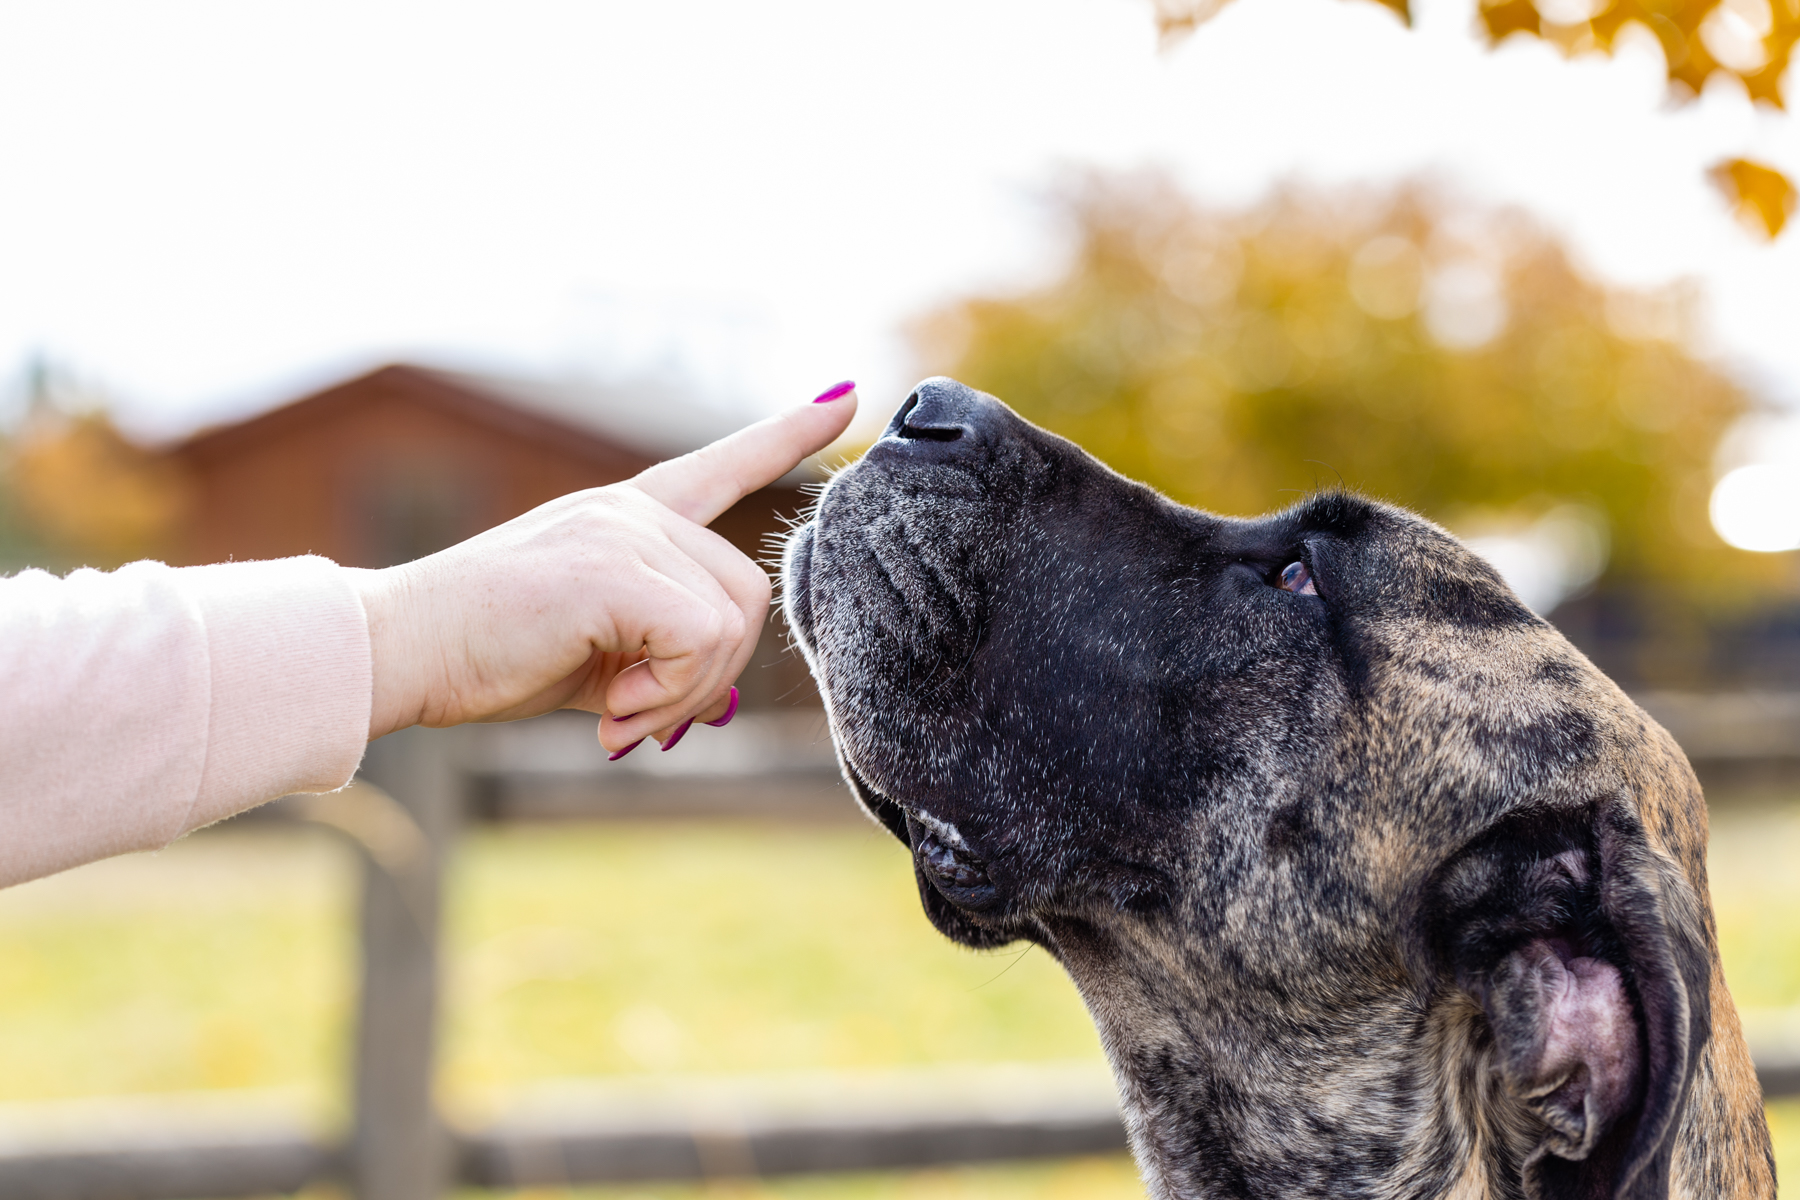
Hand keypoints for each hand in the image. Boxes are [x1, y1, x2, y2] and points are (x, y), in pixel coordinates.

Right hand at [346, 386, 857, 748]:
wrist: (404, 652)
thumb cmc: (490, 654)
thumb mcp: (596, 651)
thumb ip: (660, 651)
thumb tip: (722, 697)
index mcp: (629, 517)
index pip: (722, 465)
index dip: (787, 437)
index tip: (846, 398)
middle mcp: (633, 511)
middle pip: (749, 592)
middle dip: (712, 675)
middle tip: (644, 717)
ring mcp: (623, 530)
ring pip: (731, 622)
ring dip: (687, 692)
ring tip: (622, 716)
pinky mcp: (610, 566)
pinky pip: (699, 639)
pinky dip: (670, 692)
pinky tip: (616, 714)